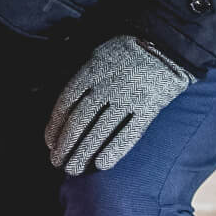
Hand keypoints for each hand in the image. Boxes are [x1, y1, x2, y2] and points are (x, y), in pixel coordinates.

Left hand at [45, 35, 193, 175]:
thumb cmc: (126, 51)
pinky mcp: (150, 107)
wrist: (165, 46)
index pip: (66, 102)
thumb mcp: (96, 53)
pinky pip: (130, 132)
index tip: (49, 143)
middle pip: (80, 120)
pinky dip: (116, 149)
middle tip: (57, 163)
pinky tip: (102, 164)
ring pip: (101, 130)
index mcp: (91, 70)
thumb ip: (78, 74)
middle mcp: (107, 85)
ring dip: (84, 152)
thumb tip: (51, 92)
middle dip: (66, 145)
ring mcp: (129, 97)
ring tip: (73, 169)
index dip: (55, 125)